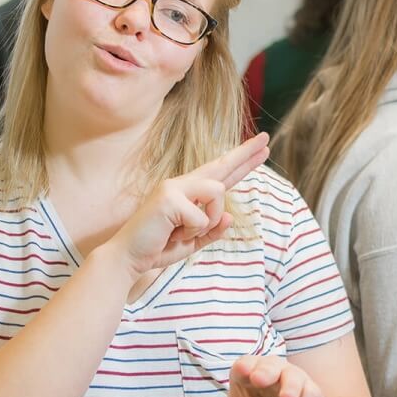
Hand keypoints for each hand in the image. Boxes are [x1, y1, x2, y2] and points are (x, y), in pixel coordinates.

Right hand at [105, 133, 268, 278]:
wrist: (129, 258)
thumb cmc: (159, 248)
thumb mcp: (193, 241)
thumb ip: (212, 230)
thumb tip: (229, 216)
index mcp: (188, 193)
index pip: (220, 173)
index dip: (242, 162)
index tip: (261, 148)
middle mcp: (181, 184)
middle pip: (220, 165)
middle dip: (245, 153)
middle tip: (266, 138)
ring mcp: (173, 187)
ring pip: (217, 192)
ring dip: (209, 220)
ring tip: (185, 232)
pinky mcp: (169, 197)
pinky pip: (202, 216)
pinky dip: (193, 232)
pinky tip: (173, 234)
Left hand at [225, 354, 322, 396]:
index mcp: (249, 370)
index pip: (245, 364)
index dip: (243, 367)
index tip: (242, 371)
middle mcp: (272, 368)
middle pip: (271, 365)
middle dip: (265, 371)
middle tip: (258, 379)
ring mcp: (292, 376)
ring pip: (294, 377)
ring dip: (291, 387)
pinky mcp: (309, 389)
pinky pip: (310, 396)